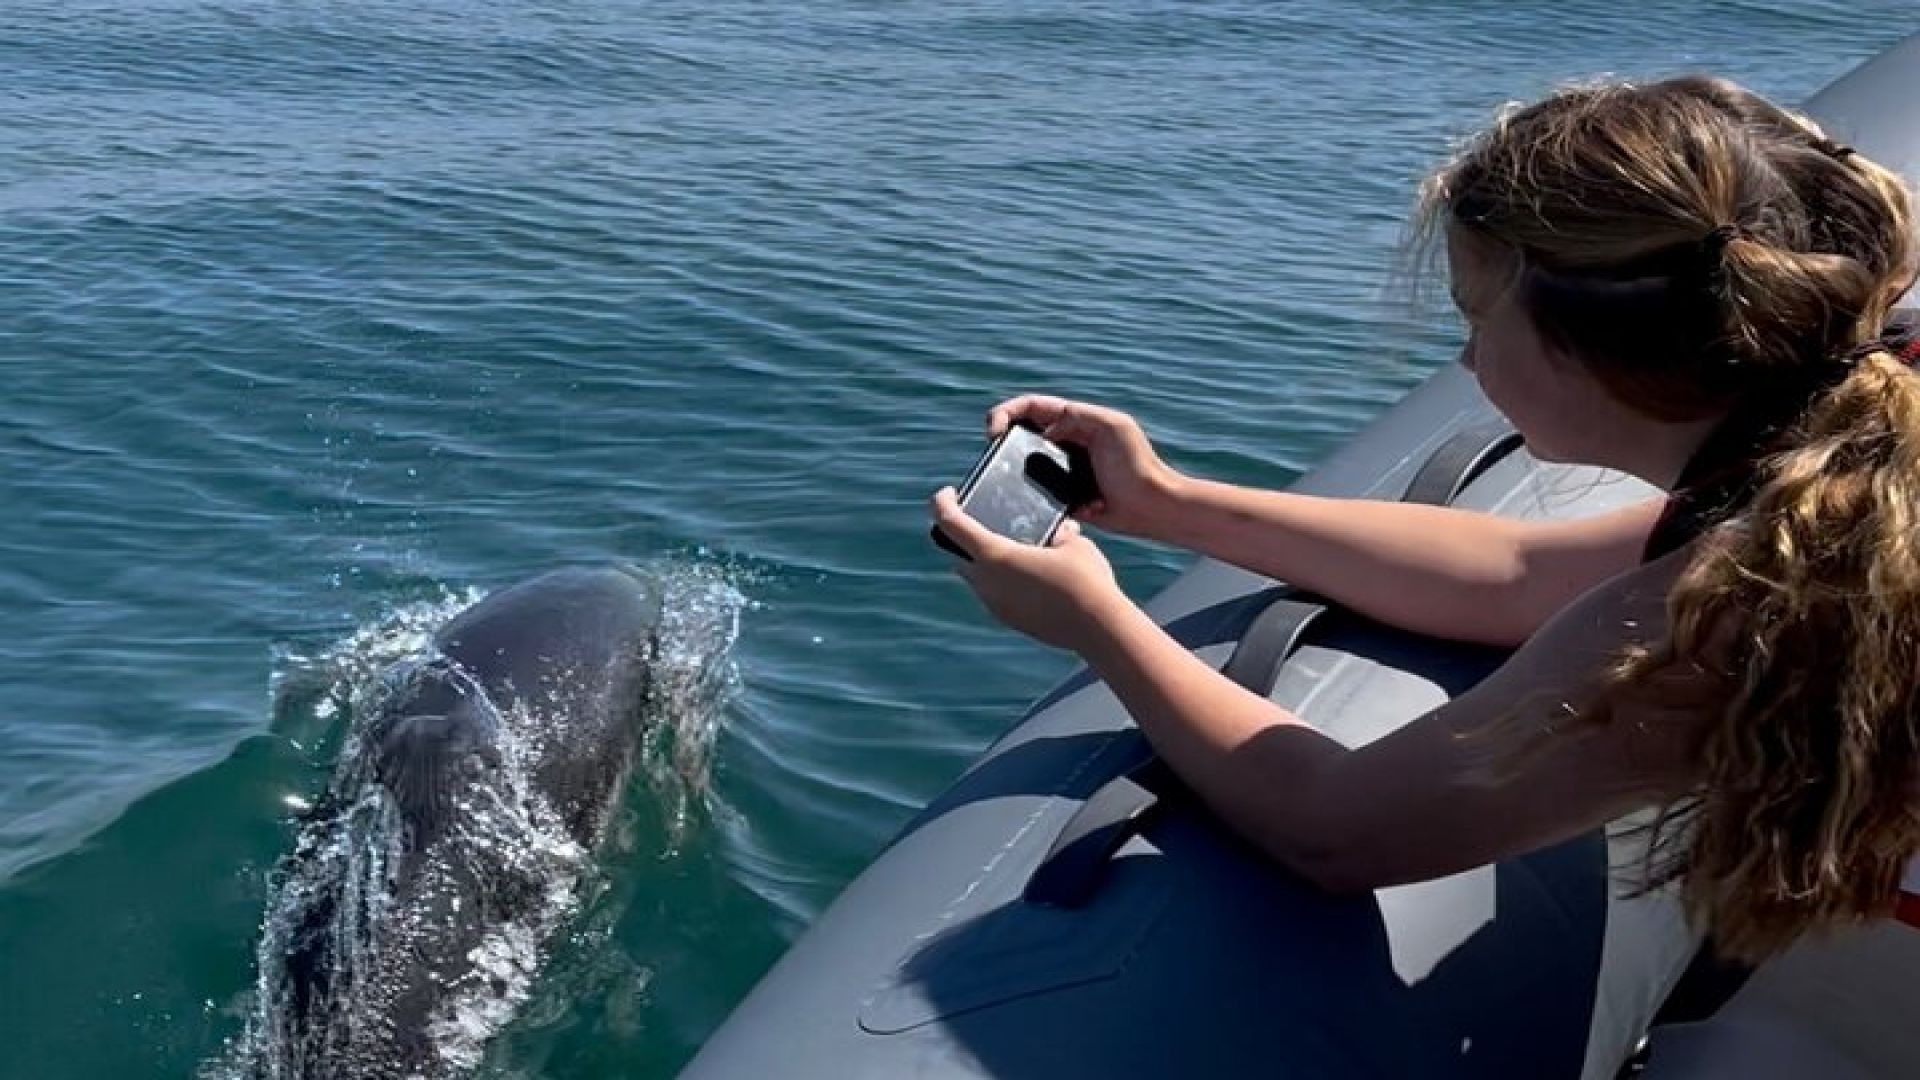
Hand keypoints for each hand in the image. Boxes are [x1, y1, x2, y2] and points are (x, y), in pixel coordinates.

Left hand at [930, 486, 1132, 652]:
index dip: (942, 504)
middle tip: (978, 520)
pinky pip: (993, 594)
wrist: (1098, 629)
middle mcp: (987, 582)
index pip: (951, 524)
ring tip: (1006, 546)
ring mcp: (996, 605)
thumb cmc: (1084, 580)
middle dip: (960, 535)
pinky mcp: (1009, 619)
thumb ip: (1060, 531)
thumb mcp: (1074, 542)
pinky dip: (998, 580)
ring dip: (981, 560)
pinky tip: (1024, 573)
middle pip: (956, 553)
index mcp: (995, 555)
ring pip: (974, 577)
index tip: (946, 494)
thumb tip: (1061, 529)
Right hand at [986, 395, 1183, 538]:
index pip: (1033, 407)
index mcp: (1076, 421)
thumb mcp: (1111, 426)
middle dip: (1002, 436)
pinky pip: (1036, 492)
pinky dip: (1025, 492)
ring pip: (1026, 463)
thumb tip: (1044, 429)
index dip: (1008, 411)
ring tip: (997, 473)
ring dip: (1010, 466)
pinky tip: (1017, 496)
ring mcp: (1064, 470)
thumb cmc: (1138, 466)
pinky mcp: (1065, 496)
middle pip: (1023, 432)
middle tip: (991, 449)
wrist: (1152, 508)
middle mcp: (1067, 442)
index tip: (994, 428)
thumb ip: (1078, 416)